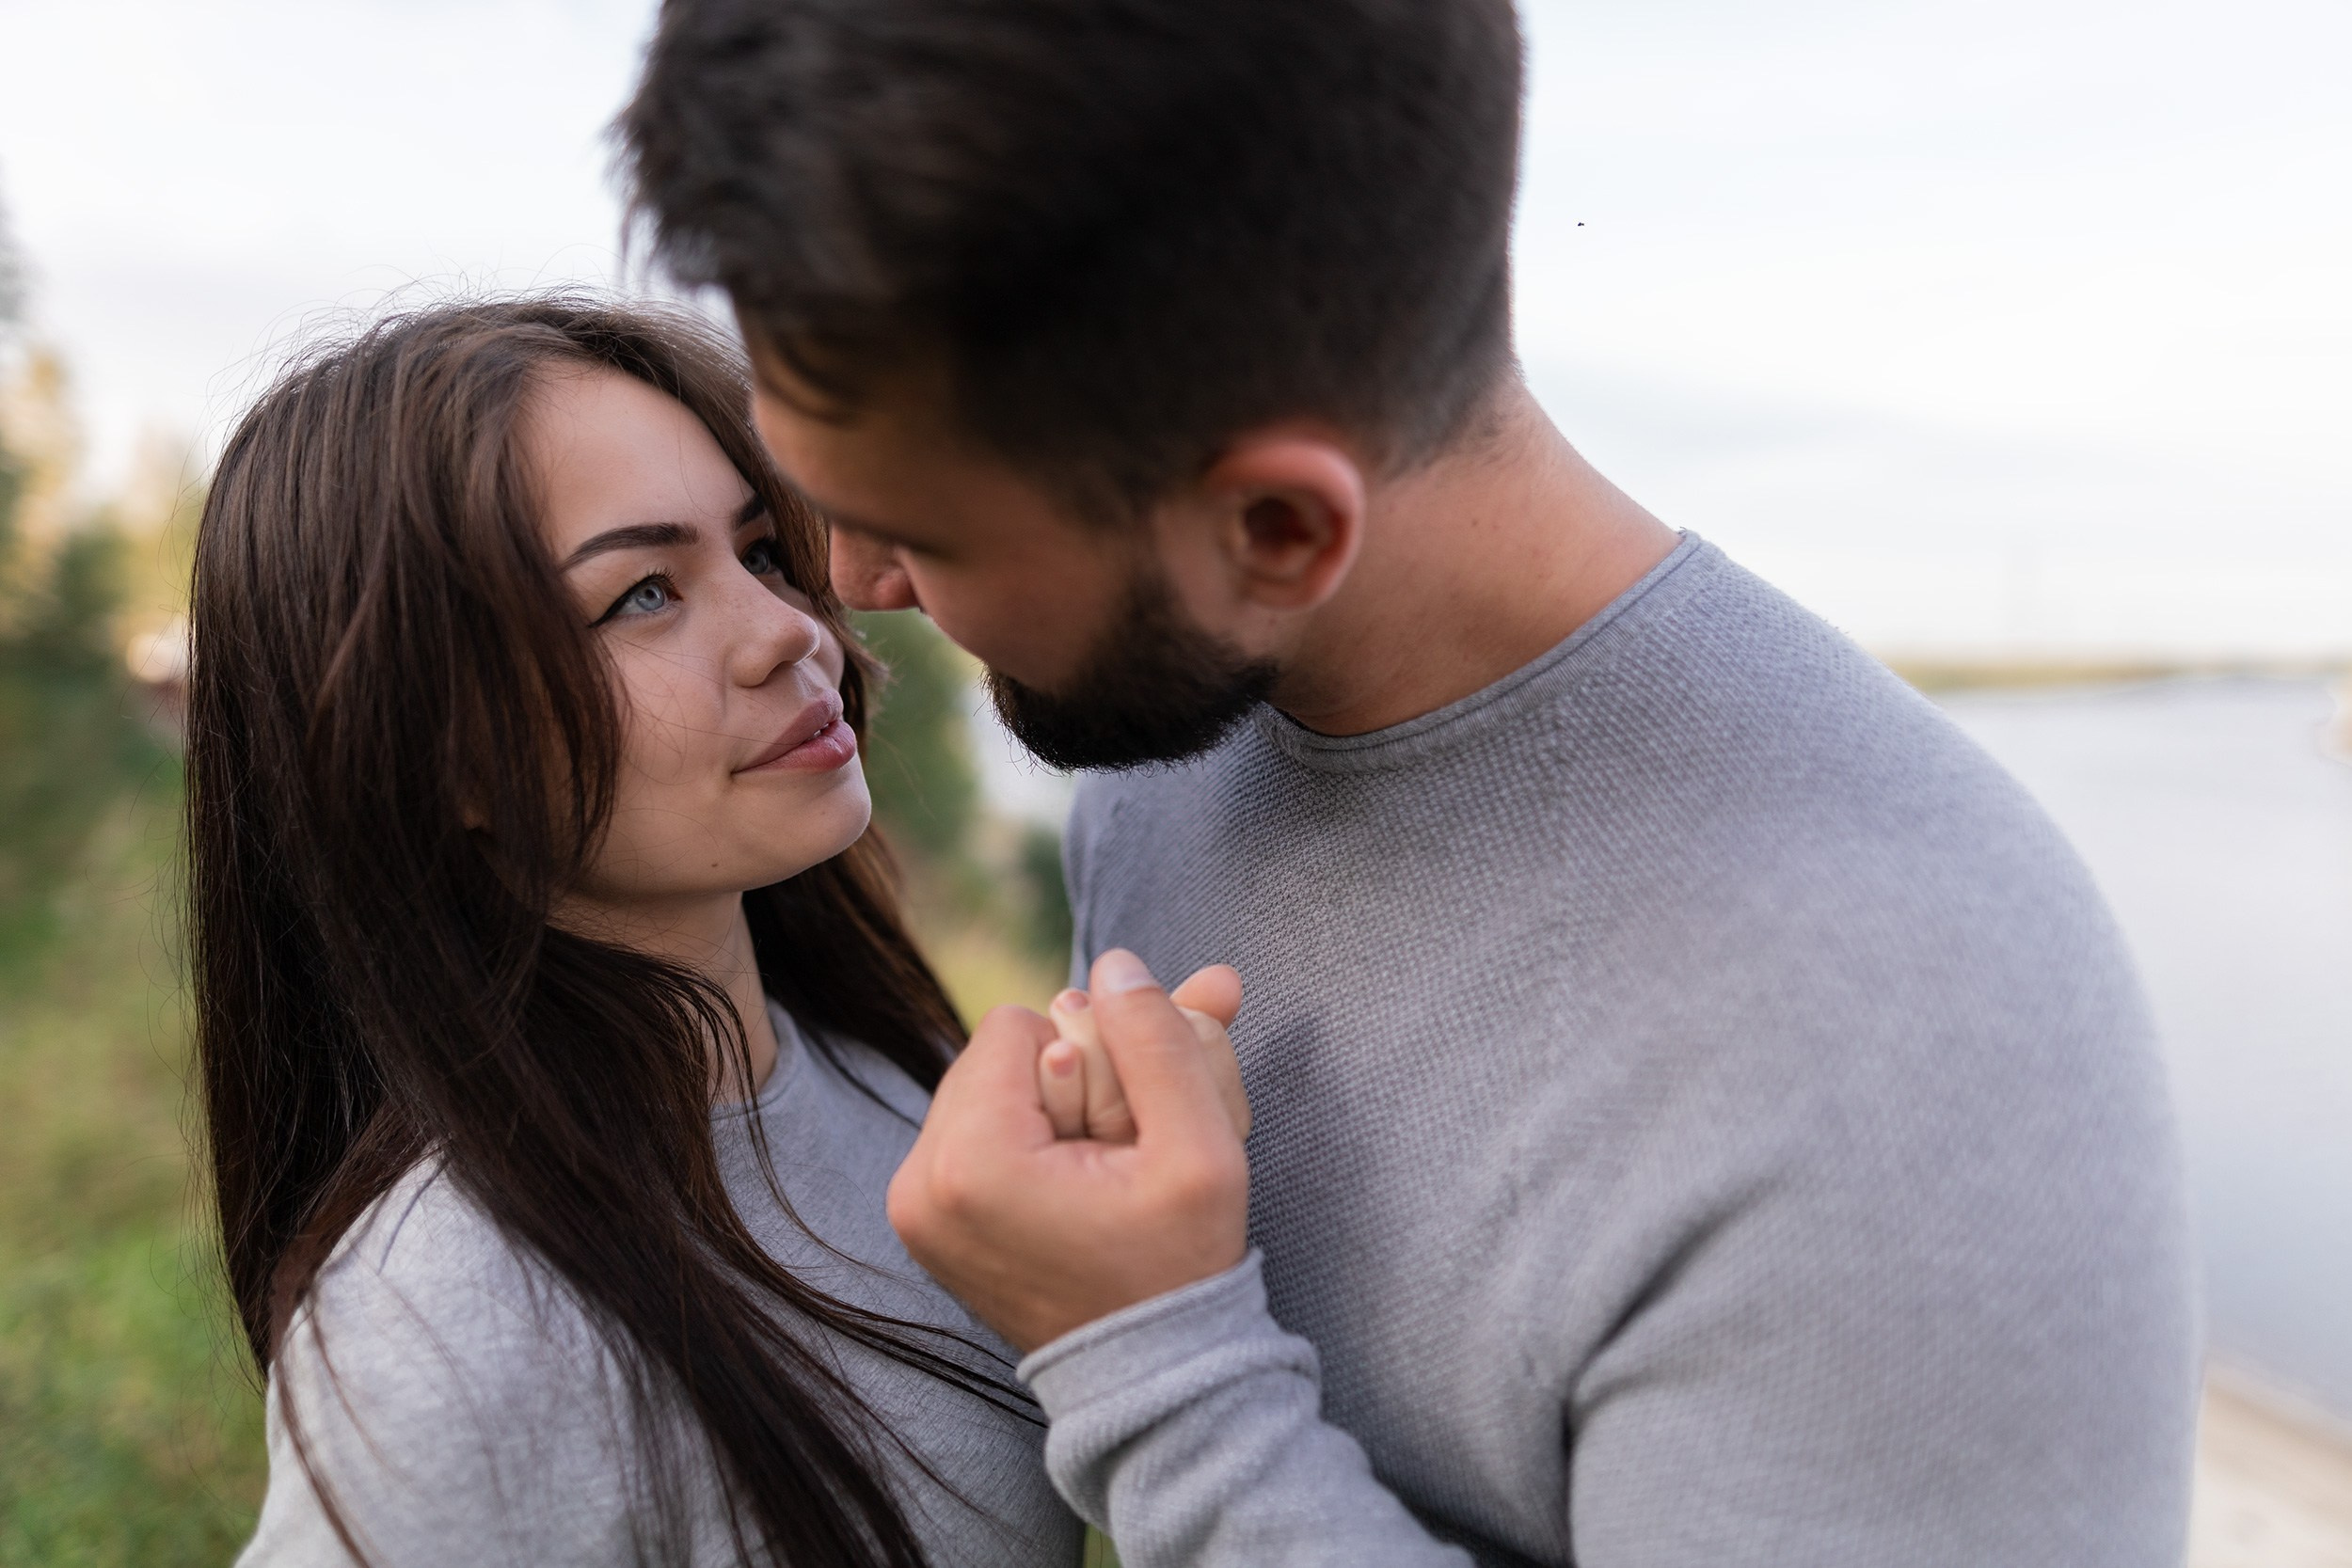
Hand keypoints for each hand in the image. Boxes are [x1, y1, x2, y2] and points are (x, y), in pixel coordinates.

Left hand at [888, 950, 1249, 1351]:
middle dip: (1068, 1078)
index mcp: (971, 1164)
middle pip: (995, 1049)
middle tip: (1115, 1156)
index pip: (1021, 1022)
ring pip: (989, 1082)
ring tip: (1096, 1176)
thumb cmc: (1180, 1267)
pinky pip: (976, 1124)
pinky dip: (1028, 1139)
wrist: (1151, 1375)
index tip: (1121, 1136)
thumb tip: (1115, 961)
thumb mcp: (1201, 1148)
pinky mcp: (923, 1217)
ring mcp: (913, 1205)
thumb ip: (1159, 1038)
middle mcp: (918, 1183)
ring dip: (1052, 1107)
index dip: (1091, 1057)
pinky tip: (1073, 1187)